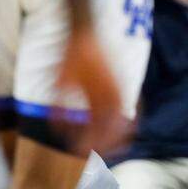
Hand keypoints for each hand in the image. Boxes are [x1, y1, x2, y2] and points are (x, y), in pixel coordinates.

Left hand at [55, 29, 128, 154]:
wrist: (85, 32)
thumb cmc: (70, 58)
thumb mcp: (58, 85)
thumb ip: (59, 111)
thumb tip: (59, 133)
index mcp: (98, 95)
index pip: (98, 128)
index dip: (90, 143)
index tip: (79, 152)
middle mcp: (113, 93)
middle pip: (115, 128)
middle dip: (107, 145)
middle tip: (94, 156)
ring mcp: (120, 88)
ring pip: (125, 120)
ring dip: (119, 137)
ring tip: (109, 149)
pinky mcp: (121, 84)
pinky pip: (129, 107)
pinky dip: (127, 122)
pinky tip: (120, 130)